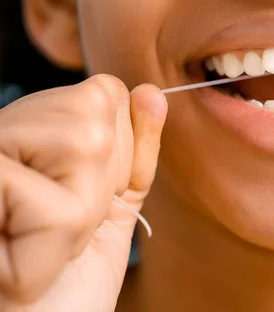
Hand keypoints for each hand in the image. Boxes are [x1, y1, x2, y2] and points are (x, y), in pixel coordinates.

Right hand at [0, 75, 167, 310]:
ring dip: (78, 217)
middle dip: (97, 188)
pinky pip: (63, 206)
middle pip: (95, 113)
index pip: (104, 93)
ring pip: (85, 145)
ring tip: (35, 245)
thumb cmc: (61, 284)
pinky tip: (16, 266)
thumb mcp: (109, 209)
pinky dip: (56, 249)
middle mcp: (0, 131)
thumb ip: (133, 151)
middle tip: (54, 232)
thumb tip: (153, 93)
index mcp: (28, 130)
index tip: (74, 206)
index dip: (113, 160)